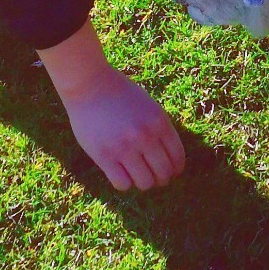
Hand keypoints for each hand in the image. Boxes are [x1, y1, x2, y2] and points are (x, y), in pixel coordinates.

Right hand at [40, 21, 185, 190]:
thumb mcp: (149, 106)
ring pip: (145, 183)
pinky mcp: (104, 156)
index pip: (178, 158)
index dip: (176, 170)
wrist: (90, 85)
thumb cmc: (120, 95)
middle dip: (161, 179)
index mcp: (160, 123)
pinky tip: (120, 173)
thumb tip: (171, 159)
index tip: (171, 172)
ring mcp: (125, 147)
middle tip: (154, 177)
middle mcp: (145, 137)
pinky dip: (124, 183)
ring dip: (143, 182)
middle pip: (164, 174)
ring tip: (136, 175)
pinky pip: (122, 184)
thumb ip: (160, 129)